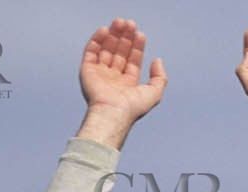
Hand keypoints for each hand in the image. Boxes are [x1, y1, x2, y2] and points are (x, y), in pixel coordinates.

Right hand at [77, 19, 165, 145]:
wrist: (112, 113)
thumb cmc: (133, 107)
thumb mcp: (155, 93)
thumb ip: (160, 77)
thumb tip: (157, 60)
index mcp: (128, 84)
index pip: (132, 60)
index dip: (137, 46)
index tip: (140, 34)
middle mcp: (113, 78)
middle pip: (119, 52)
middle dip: (125, 37)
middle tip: (129, 23)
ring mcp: (100, 74)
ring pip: (106, 49)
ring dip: (112, 35)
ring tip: (119, 22)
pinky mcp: (87, 70)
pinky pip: (91, 51)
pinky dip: (97, 40)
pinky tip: (105, 30)